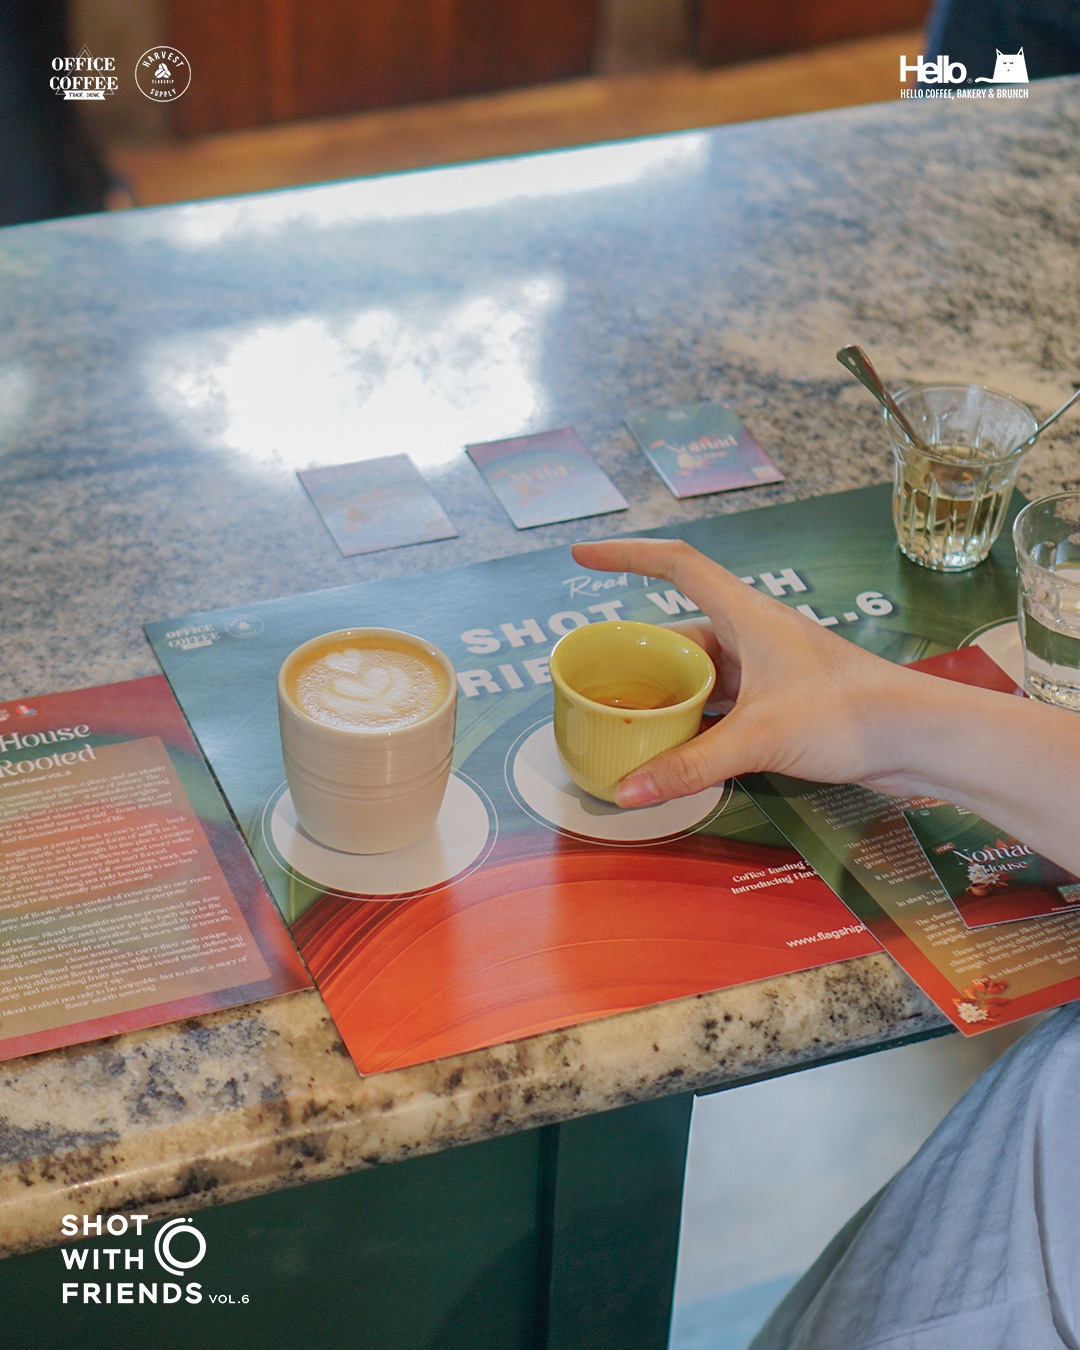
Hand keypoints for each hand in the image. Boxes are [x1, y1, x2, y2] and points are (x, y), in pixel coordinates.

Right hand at [570, 537, 930, 806]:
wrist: (917, 737)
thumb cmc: (845, 713)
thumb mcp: (757, 737)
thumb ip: (689, 765)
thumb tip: (625, 790)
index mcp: (746, 615)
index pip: (676, 566)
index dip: (626, 556)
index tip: (582, 558)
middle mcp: (754, 635)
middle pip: (680, 632)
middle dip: (639, 656)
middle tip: (599, 681)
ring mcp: (770, 669)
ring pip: (702, 673)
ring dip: (668, 693)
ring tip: (627, 719)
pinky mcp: (783, 703)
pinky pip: (723, 703)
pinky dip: (696, 721)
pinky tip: (676, 748)